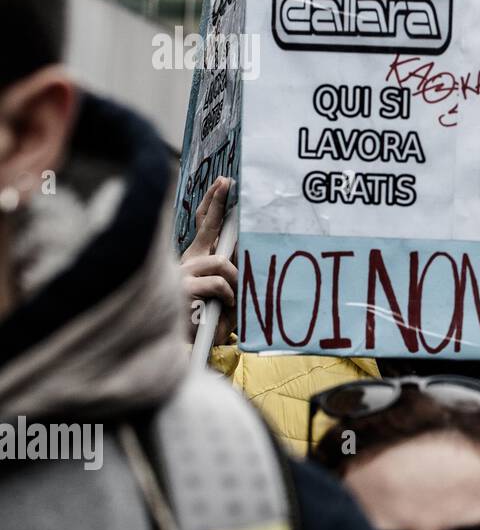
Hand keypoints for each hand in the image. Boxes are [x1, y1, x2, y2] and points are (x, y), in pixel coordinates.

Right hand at [180, 177, 236, 344]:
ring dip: (236, 280)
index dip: (214, 204)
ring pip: (221, 262)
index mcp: (195, 261)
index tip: (223, 183)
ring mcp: (183, 273)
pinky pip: (218, 283)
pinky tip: (224, 306)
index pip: (204, 226)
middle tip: (227, 183)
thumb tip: (247, 255)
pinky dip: (227, 294)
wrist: (186, 346)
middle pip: (206, 226)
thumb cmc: (207, 320)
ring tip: (234, 298)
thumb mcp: (224, 295)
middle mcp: (187, 261)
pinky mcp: (184, 288)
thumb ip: (232, 275)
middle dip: (217, 203)